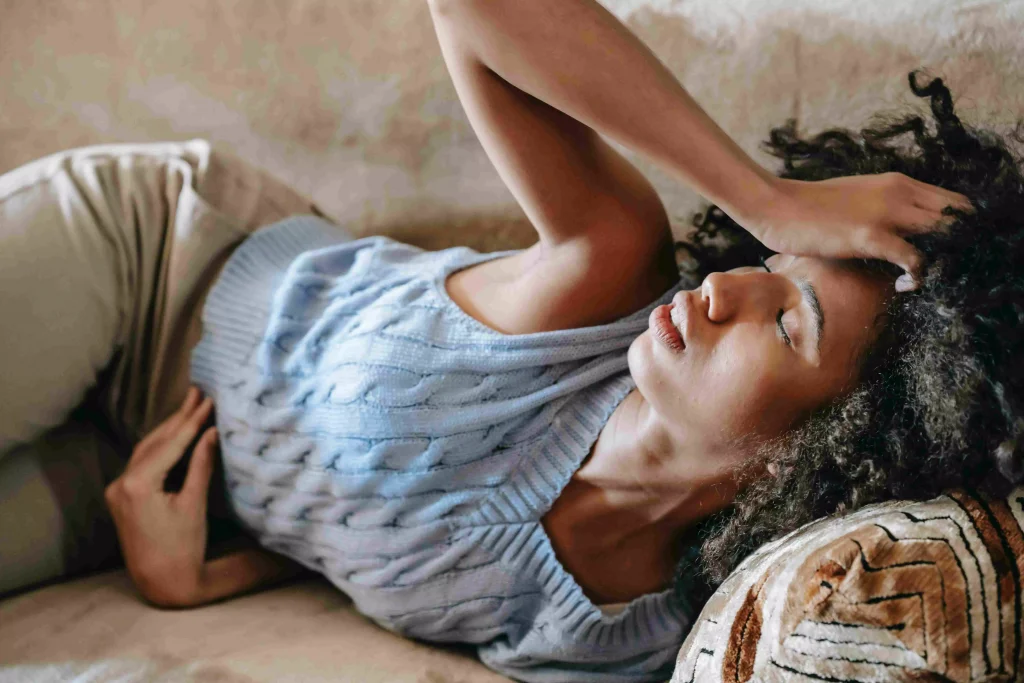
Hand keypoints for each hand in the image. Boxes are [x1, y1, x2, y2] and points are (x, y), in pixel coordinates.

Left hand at [104, 386, 218, 606]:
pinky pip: (142, 463)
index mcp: (137, 485)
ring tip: (189, 406)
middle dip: (179, 417)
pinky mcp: (121, 497)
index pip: (170, 444)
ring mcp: (117, 490)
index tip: (208, 400)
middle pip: (155, 442)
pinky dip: (161, 447)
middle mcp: (120, 484)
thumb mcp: (194, 503)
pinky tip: (174, 434)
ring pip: (146, 450)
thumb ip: (201, 464)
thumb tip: (212, 432)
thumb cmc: (183, 547)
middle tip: (198, 392)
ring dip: (169, 429)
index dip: (192, 421)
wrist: (163, 582)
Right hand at [740, 173, 971, 290]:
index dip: (961, 228)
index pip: (954, 201)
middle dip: (960, 245)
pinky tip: (903, 284)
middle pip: (959, 216)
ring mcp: (887, 213)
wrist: (776, 205)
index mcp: (898, 182)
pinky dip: (917, 276)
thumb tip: (900, 232)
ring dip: (944, 260)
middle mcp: (900, 192)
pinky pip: (915, 259)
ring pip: (945, 234)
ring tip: (923, 277)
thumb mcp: (857, 197)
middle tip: (943, 269)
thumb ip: (883, 207)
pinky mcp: (871, 236)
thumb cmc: (809, 207)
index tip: (947, 252)